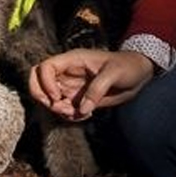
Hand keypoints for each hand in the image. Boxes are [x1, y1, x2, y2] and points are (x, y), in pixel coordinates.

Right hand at [29, 49, 154, 120]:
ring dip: (59, 110)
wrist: (138, 74)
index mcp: (72, 60)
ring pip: (49, 99)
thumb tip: (82, 108)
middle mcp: (67, 73)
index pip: (44, 68)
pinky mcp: (77, 99)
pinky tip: (87, 114)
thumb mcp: (114, 73)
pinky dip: (70, 116)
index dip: (45, 83)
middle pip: (37, 82)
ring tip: (79, 113)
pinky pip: (64, 109)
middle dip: (41, 97)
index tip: (57, 96)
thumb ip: (97, 89)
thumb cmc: (127, 66)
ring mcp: (71, 86)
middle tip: (58, 107)